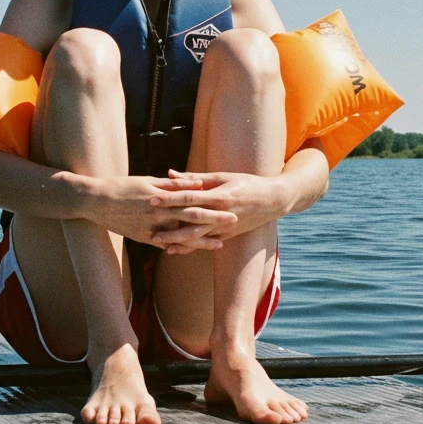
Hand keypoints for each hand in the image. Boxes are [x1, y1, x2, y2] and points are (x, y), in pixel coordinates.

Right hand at [83, 173, 236, 246]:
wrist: (96, 202)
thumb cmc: (122, 187)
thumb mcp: (146, 180)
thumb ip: (171, 184)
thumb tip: (194, 183)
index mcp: (160, 197)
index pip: (192, 199)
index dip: (211, 201)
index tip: (229, 201)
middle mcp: (158, 215)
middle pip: (191, 218)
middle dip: (214, 221)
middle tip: (234, 221)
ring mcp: (151, 229)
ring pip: (182, 237)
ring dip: (201, 241)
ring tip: (220, 243)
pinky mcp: (144, 239)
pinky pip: (166, 245)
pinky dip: (181, 249)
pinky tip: (194, 251)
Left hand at [149, 170, 284, 252]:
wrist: (273, 201)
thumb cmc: (247, 183)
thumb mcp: (223, 176)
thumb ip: (195, 177)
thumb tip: (171, 174)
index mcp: (220, 196)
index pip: (191, 197)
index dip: (171, 199)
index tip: (153, 199)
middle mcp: (221, 214)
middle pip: (190, 219)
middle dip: (168, 221)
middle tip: (149, 222)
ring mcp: (224, 227)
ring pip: (196, 236)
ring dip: (176, 240)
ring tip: (157, 241)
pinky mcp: (227, 235)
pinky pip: (204, 243)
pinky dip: (189, 247)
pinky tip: (174, 250)